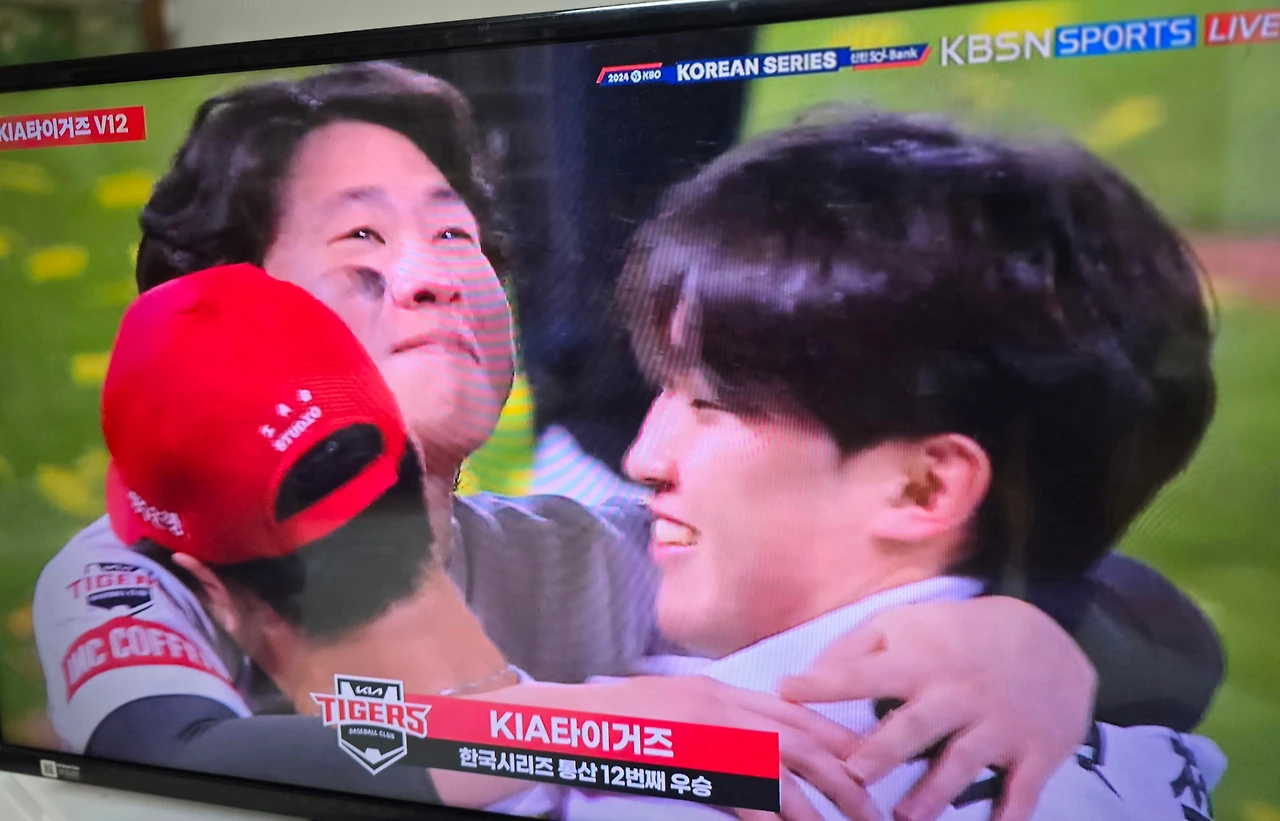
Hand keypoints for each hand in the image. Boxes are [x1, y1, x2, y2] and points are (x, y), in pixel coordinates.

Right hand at [488, 675, 880, 820]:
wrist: (565, 721)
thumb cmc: (612, 723)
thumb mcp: (670, 709)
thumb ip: (712, 721)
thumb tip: (748, 755)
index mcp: (716, 689)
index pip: (790, 709)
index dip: (832, 734)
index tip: (864, 759)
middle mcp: (719, 703)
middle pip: (800, 736)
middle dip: (843, 768)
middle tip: (874, 801)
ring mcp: (706, 730)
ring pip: (784, 765)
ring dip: (822, 801)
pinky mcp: (691, 759)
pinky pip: (746, 790)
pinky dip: (773, 812)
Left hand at [779, 596, 1095, 820]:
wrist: (1052, 638)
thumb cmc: (957, 636)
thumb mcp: (905, 625)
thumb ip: (851, 649)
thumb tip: (802, 678)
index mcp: (920, 663)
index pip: (865, 673)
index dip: (825, 682)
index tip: (785, 691)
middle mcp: (957, 694)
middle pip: (915, 725)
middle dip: (883, 751)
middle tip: (852, 774)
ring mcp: (999, 724)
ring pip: (963, 763)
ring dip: (934, 792)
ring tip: (904, 815)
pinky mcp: (1036, 751)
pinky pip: (1022, 790)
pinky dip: (1009, 815)